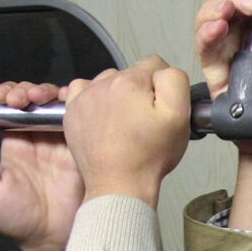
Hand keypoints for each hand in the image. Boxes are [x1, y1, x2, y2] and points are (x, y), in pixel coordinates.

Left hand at [0, 82, 81, 250]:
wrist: (52, 239)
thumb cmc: (19, 220)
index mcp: (17, 144)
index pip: (12, 109)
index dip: (8, 94)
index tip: (1, 96)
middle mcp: (40, 139)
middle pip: (36, 101)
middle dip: (27, 90)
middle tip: (21, 98)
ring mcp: (63, 142)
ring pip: (58, 105)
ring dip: (48, 93)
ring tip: (38, 97)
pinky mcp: (82, 148)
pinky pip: (81, 121)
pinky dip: (73, 105)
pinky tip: (62, 103)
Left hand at [63, 57, 189, 205]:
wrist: (119, 185)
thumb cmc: (150, 155)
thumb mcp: (179, 116)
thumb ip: (174, 81)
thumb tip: (163, 71)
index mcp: (131, 81)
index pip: (155, 65)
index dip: (163, 86)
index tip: (161, 109)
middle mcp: (103, 83)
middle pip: (130, 74)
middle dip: (140, 91)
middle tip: (144, 121)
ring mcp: (84, 97)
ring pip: (108, 82)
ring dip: (118, 96)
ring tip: (124, 124)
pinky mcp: (72, 112)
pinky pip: (84, 91)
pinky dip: (95, 100)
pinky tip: (104, 118)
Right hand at [194, 0, 251, 151]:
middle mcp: (249, 40)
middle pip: (228, 1)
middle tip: (248, 3)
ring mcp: (231, 54)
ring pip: (211, 17)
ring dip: (216, 7)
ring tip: (229, 13)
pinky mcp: (217, 72)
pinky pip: (203, 46)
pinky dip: (206, 32)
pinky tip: (216, 28)